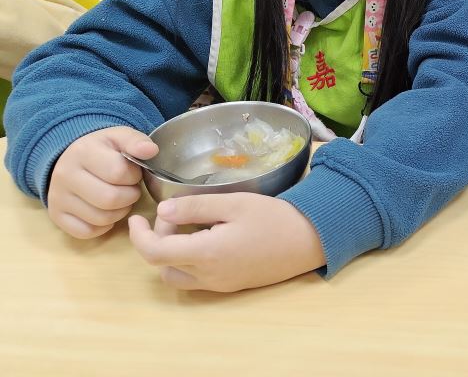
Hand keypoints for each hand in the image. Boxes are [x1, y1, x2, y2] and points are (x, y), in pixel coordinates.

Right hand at [47, 127, 157, 238]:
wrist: (69, 158)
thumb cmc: (101, 149)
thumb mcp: (119, 137)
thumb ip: (135, 141)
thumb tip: (151, 150)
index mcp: (83, 152)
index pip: (118, 172)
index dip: (133, 176)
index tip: (133, 173)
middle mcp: (65, 175)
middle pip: (110, 199)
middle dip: (129, 196)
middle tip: (130, 189)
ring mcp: (58, 198)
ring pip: (100, 218)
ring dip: (119, 212)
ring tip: (121, 199)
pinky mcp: (56, 216)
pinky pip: (87, 232)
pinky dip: (103, 226)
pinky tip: (107, 211)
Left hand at [128, 193, 325, 291]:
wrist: (309, 240)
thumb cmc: (273, 217)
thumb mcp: (234, 203)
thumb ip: (196, 207)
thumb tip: (162, 211)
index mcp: (206, 254)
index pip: (154, 252)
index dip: (139, 235)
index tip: (138, 216)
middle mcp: (208, 276)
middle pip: (162, 265)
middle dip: (159, 239)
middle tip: (177, 214)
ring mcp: (219, 284)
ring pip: (176, 276)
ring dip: (171, 254)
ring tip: (190, 227)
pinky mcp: (230, 285)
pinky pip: (196, 279)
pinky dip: (189, 260)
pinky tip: (207, 238)